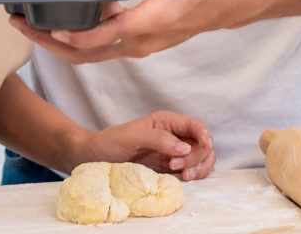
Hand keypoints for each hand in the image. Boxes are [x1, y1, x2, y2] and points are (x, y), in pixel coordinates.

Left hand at [10, 0, 262, 62]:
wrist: (235, 0)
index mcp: (152, 22)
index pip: (100, 37)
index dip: (64, 35)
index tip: (35, 23)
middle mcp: (144, 41)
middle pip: (86, 53)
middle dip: (48, 42)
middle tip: (16, 24)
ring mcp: (142, 45)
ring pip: (92, 53)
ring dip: (59, 41)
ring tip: (29, 21)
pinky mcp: (141, 41)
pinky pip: (103, 45)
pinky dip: (78, 36)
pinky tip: (63, 17)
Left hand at [72, 110, 215, 181]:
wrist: (97, 157)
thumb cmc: (112, 142)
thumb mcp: (133, 136)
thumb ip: (159, 139)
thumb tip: (185, 147)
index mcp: (168, 122)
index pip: (195, 125)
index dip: (204, 136)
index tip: (203, 147)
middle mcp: (174, 135)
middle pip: (202, 144)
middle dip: (197, 156)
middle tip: (176, 167)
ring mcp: (174, 152)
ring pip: (201, 158)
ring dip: (199, 167)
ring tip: (184, 176)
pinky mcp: (171, 168)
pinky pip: (192, 170)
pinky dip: (194, 175)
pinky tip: (183, 179)